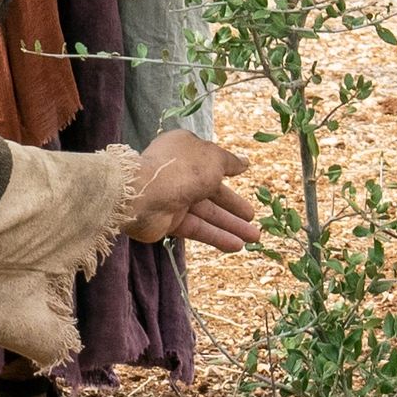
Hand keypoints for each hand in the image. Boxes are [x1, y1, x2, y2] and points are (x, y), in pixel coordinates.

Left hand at [124, 130, 255, 251]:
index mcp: (186, 150)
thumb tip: (245, 163)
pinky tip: (236, 246)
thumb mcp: (213, 159)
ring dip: (231, 225)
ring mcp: (174, 198)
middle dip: (234, 206)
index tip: (242, 177)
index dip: (227, 170)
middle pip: (212, 192)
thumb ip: (230, 162)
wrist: (142, 195)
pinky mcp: (169, 221)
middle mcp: (180, 172)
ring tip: (254, 239)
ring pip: (208, 213)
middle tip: (252, 218)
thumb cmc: (181, 169)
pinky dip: (216, 236)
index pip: (210, 161)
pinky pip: (197, 228)